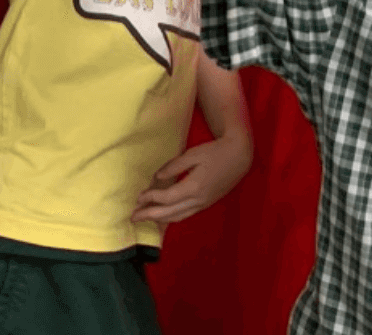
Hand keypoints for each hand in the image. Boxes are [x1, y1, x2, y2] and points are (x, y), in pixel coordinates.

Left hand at [131, 134, 250, 224]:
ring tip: (144, 219)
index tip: (138, 197)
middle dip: (149, 216)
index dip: (150, 198)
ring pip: (177, 217)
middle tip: (133, 217)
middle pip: (169, 213)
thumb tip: (157, 177)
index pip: (166, 198)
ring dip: (159, 220)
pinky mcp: (205, 204)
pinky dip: (171, 218)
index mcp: (194, 187)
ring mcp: (203, 205)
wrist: (239, 157)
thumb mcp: (192, 154)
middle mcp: (198, 200)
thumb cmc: (215, 152)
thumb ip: (174, 166)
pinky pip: (185, 215)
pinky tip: (162, 216)